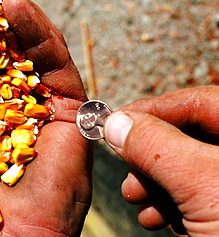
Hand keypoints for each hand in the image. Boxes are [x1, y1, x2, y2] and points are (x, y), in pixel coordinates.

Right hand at [104, 86, 218, 235]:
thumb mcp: (202, 184)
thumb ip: (156, 145)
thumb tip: (118, 123)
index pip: (200, 102)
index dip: (154, 108)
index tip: (118, 120)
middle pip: (188, 136)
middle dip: (150, 153)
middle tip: (125, 165)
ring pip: (186, 168)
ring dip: (154, 182)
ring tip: (136, 198)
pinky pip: (192, 195)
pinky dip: (168, 203)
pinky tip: (157, 218)